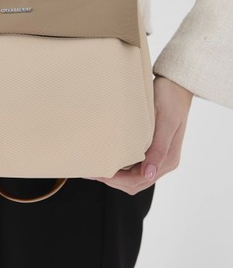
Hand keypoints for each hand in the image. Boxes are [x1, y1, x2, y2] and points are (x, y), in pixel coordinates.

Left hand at [84, 76, 192, 194]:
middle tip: (90, 171)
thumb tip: (149, 173)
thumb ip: (159, 149)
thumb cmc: (171, 99)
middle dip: (113, 180)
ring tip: (95, 166)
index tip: (98, 173)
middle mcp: (163, 161)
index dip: (117, 180)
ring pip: (134, 177)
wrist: (177, 85)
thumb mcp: (165, 121)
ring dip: (115, 176)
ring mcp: (158, 156)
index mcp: (168, 159)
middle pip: (135, 183)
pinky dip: (120, 167)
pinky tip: (108, 157)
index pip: (139, 180)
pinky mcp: (152, 147)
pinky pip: (135, 165)